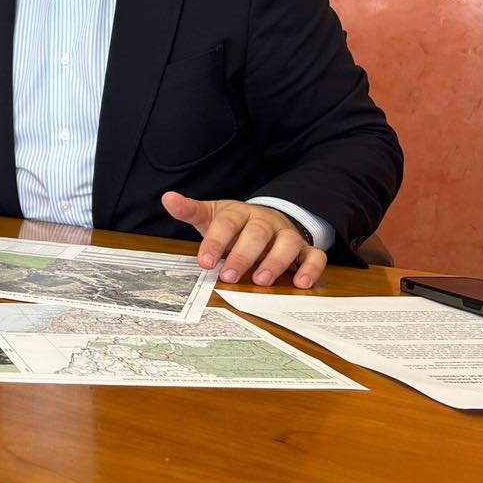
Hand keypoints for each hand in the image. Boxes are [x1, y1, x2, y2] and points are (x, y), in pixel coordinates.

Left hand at [161, 191, 326, 287]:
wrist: (264, 219)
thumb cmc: (233, 223)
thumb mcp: (210, 216)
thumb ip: (190, 211)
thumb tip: (168, 198)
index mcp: (239, 213)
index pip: (226, 224)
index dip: (215, 242)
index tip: (203, 262)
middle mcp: (265, 221)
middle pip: (257, 234)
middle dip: (243, 255)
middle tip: (229, 276)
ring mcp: (286, 234)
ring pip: (288, 243)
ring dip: (276, 262)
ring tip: (261, 280)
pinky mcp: (304, 248)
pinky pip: (315, 256)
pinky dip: (311, 269)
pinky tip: (301, 284)